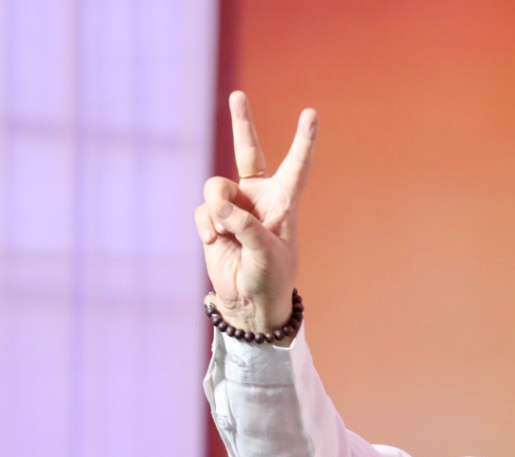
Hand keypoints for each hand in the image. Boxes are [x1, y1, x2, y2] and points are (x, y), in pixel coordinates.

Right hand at [193, 91, 317, 333]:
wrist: (250, 303)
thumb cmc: (271, 278)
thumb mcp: (266, 253)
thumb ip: (244, 226)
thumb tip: (219, 207)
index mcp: (285, 202)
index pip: (296, 166)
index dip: (304, 140)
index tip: (311, 113)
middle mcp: (259, 198)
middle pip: (248, 152)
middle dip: (242, 123)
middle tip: (237, 95)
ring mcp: (234, 206)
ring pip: (215, 187)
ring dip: (216, 208)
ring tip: (223, 233)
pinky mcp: (214, 219)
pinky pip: (203, 209)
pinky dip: (206, 225)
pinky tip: (215, 242)